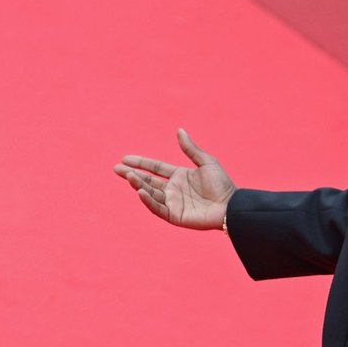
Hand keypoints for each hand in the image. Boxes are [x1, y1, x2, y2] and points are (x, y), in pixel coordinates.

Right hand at [114, 130, 235, 229]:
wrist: (230, 206)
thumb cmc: (222, 184)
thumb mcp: (206, 162)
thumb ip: (190, 149)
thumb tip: (179, 130)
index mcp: (179, 176)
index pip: (155, 168)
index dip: (140, 163)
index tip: (125, 158)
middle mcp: (173, 190)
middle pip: (148, 181)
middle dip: (132, 175)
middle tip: (116, 168)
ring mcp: (173, 203)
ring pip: (150, 193)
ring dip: (138, 185)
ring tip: (127, 177)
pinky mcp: (175, 216)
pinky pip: (158, 208)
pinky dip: (148, 201)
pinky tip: (140, 192)